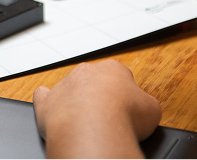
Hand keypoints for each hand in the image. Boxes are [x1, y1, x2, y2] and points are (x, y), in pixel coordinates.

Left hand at [33, 60, 160, 159]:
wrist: (95, 129)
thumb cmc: (123, 117)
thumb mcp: (151, 109)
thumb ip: (146, 103)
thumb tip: (145, 109)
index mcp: (112, 68)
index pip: (119, 76)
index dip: (124, 95)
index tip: (127, 108)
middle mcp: (86, 72)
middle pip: (94, 80)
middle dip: (100, 96)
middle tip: (109, 117)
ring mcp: (65, 85)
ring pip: (70, 88)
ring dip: (77, 101)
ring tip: (87, 122)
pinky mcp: (47, 103)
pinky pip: (44, 97)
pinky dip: (47, 103)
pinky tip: (53, 110)